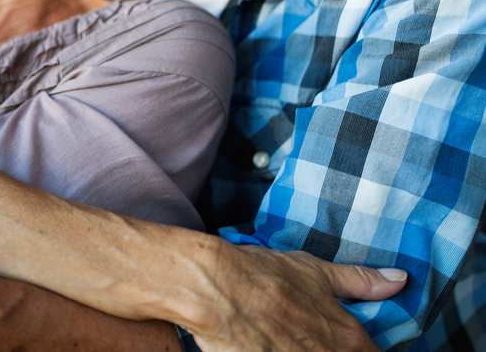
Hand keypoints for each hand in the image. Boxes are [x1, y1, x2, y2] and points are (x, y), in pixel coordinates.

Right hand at [179, 241, 401, 351]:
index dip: (364, 348)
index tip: (352, 341)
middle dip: (334, 347)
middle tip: (305, 331)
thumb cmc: (262, 274)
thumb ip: (359, 281)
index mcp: (347, 337)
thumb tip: (400, 280)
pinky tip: (272, 344)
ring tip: (286, 336)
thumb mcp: (313, 270)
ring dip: (305, 348)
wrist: (215, 287)